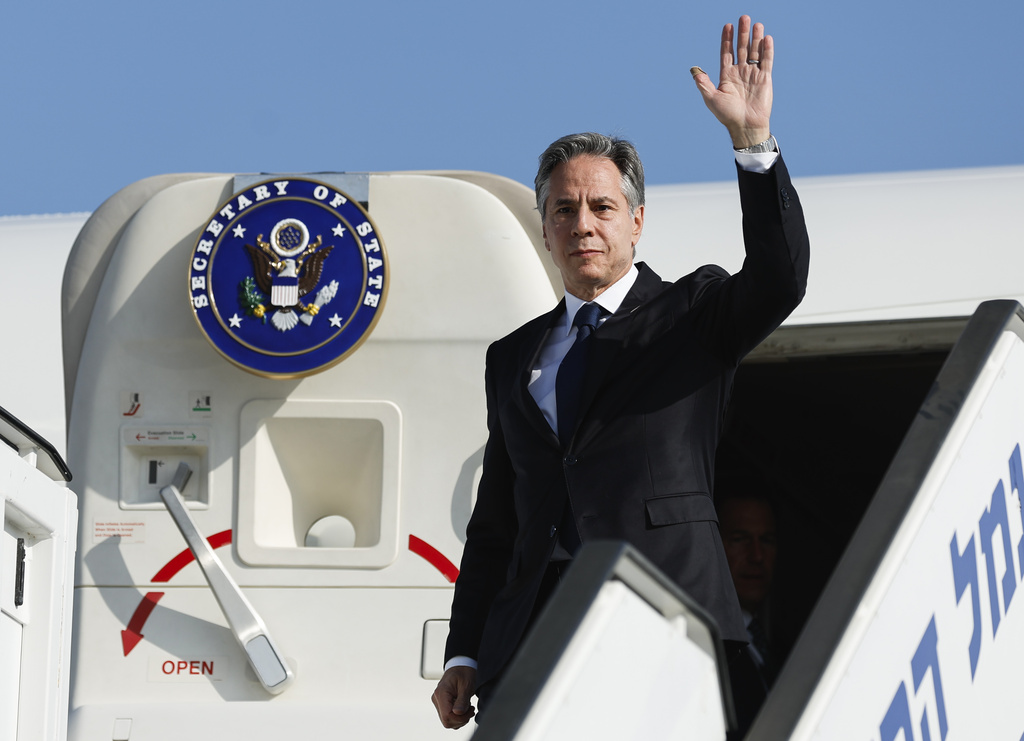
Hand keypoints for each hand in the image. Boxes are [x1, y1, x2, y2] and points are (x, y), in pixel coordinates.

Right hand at [431, 665, 476, 728]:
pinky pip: (449, 718)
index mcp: (441, 693)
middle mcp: (437, 699)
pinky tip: (464, 708)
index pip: (447, 715)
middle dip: (461, 719)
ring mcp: (438, 702)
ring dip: (460, 718)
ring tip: (468, 707)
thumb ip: (462, 700)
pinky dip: (458, 717)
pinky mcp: (442, 705)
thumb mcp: (466, 685)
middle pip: (447, 720)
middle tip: (470, 709)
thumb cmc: (464, 673)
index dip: (460, 718)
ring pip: (448, 721)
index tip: (470, 710)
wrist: (461, 666)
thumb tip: (457, 713)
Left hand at [692, 15, 772, 148]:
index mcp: (726, 76)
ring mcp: (753, 74)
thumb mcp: (712, 99)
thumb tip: (694, 70)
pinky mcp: (765, 79)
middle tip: (743, 17)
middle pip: (741, 48)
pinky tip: (766, 38)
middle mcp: (740, 72)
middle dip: (742, 33)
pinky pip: (766, 61)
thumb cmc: (727, 115)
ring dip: (755, 38)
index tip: (728, 26)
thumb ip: (704, 84)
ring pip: (755, 51)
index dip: (727, 40)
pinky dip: (767, 50)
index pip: (726, 53)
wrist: (745, 126)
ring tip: (756, 24)